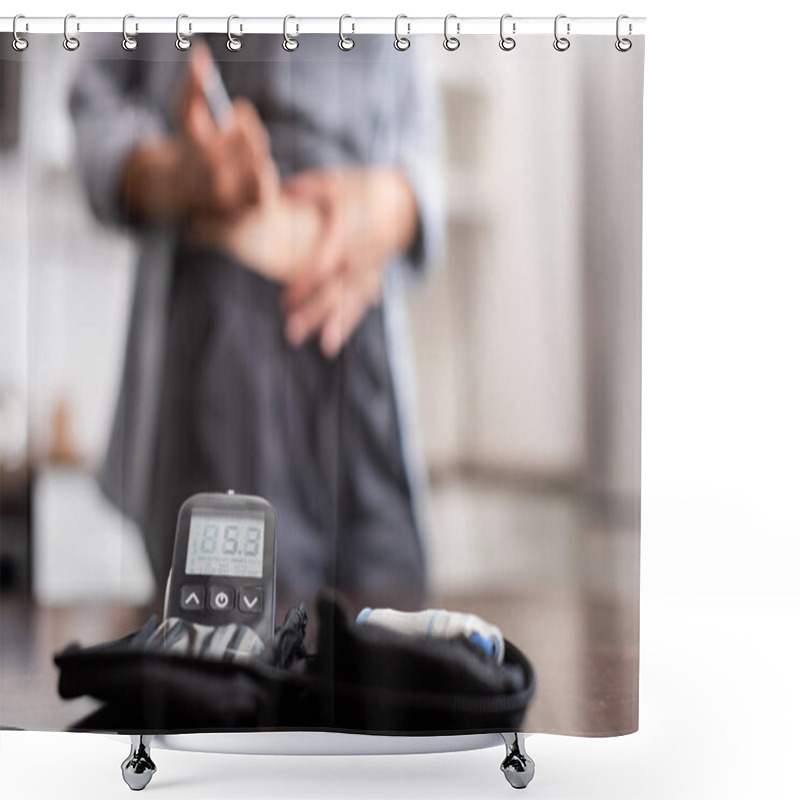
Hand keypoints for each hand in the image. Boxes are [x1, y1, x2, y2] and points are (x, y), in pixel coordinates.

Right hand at [121, 42, 277, 222]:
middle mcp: (216, 177)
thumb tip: (199, 50)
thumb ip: (193, 84)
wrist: (179, 194)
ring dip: (256, 159)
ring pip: (263, 162)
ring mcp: (233, 197)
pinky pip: (268, 184)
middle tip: (238, 144)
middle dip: (249, 138)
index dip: (241, 118)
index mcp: (202, 151)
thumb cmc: (187, 147)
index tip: (233, 121)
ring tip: (241, 163)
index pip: (245, 122)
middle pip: (255, 141)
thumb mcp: (187, 114)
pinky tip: (248, 178)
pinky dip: (262, 177)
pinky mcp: (246, 209)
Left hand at [281, 168, 417, 356]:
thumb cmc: (361, 191)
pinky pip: (360, 305)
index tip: (286, 300)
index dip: (307, 283)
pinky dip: (347, 325)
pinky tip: (330, 345)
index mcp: (350, 233)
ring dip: (336, 325)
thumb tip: (284, 190)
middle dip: (316, 312)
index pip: (326, 263)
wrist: (401, 203)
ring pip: (351, 301)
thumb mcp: (337, 183)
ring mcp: (370, 271)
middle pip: (338, 290)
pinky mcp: (373, 280)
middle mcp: (362, 256)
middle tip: (293, 331)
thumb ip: (310, 189)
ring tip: (323, 347)